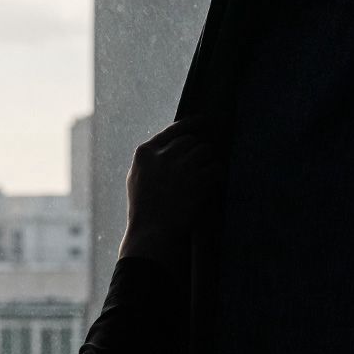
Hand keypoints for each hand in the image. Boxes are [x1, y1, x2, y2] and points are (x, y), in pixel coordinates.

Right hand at [118, 119, 223, 264]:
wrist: (151, 232)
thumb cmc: (142, 208)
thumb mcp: (136, 177)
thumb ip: (150, 158)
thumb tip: (170, 143)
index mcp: (144, 153)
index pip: (172, 130)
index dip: (191, 123)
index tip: (204, 120)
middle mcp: (163, 156)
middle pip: (190, 141)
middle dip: (197, 151)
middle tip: (200, 163)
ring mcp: (180, 168)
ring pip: (205, 151)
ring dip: (208, 161)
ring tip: (205, 173)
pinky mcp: (197, 181)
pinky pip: (215, 167)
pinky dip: (216, 173)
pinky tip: (212, 180)